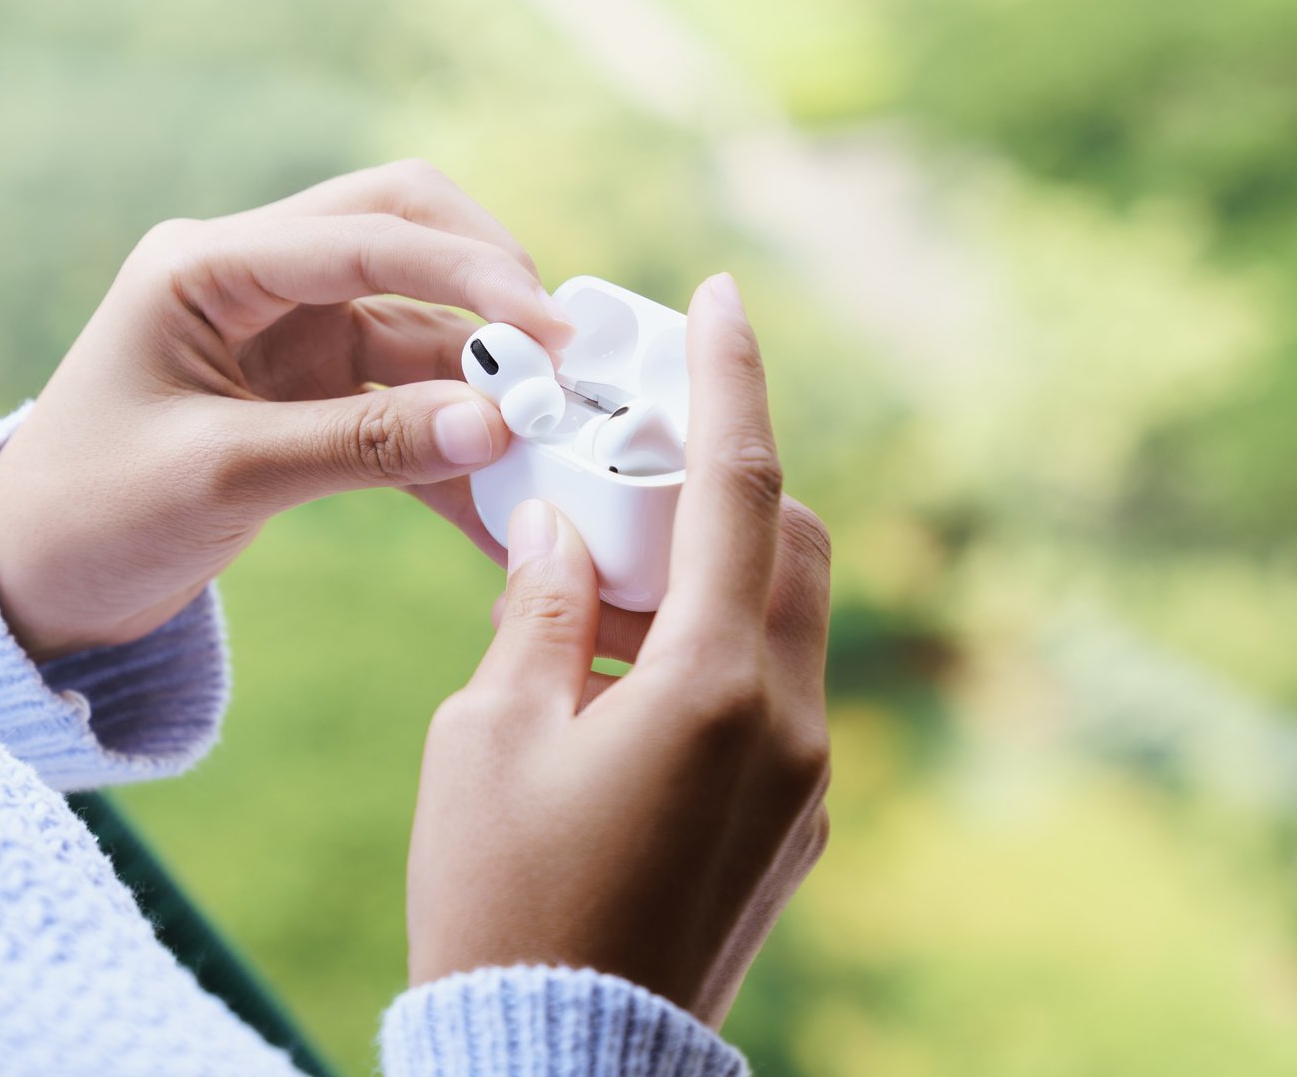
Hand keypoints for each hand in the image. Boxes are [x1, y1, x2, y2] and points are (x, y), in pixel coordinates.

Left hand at [0, 161, 576, 660]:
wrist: (28, 580)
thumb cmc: (91, 514)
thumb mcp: (222, 478)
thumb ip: (359, 445)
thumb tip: (498, 425)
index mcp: (206, 265)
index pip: (364, 232)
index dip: (470, 271)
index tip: (550, 331)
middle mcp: (252, 277)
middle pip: (402, 230)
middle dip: (490, 285)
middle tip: (562, 358)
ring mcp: (283, 332)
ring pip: (418, 319)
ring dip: (483, 374)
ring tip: (551, 440)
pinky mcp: (304, 390)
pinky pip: (402, 396)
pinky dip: (450, 438)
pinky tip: (500, 496)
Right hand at [404, 272, 832, 1025]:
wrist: (562, 1062)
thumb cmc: (503, 897)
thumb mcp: (489, 734)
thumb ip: (536, 609)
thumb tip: (557, 529)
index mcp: (714, 686)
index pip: (738, 488)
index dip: (730, 379)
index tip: (726, 297)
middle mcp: (791, 724)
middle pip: (793, 543)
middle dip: (725, 479)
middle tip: (635, 461)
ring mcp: (807, 782)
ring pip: (791, 618)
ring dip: (717, 570)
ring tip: (604, 582)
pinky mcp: (795, 827)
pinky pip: (778, 694)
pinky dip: (720, 647)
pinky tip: (626, 673)